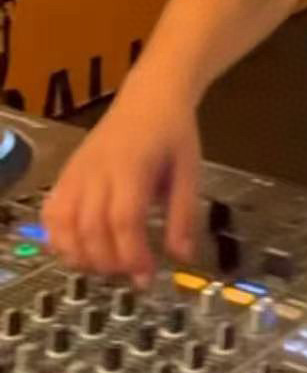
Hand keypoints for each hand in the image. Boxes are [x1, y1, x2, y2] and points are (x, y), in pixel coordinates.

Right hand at [42, 80, 200, 283]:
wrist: (150, 96)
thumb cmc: (173, 133)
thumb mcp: (190, 169)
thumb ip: (184, 214)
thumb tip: (183, 258)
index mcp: (133, 167)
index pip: (124, 219)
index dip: (133, 254)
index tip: (147, 276)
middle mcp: (98, 171)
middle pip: (92, 228)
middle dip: (110, 262)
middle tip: (131, 274)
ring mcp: (77, 172)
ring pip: (64, 224)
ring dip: (81, 255)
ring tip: (107, 267)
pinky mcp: (66, 174)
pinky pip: (50, 212)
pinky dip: (57, 239)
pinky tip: (78, 251)